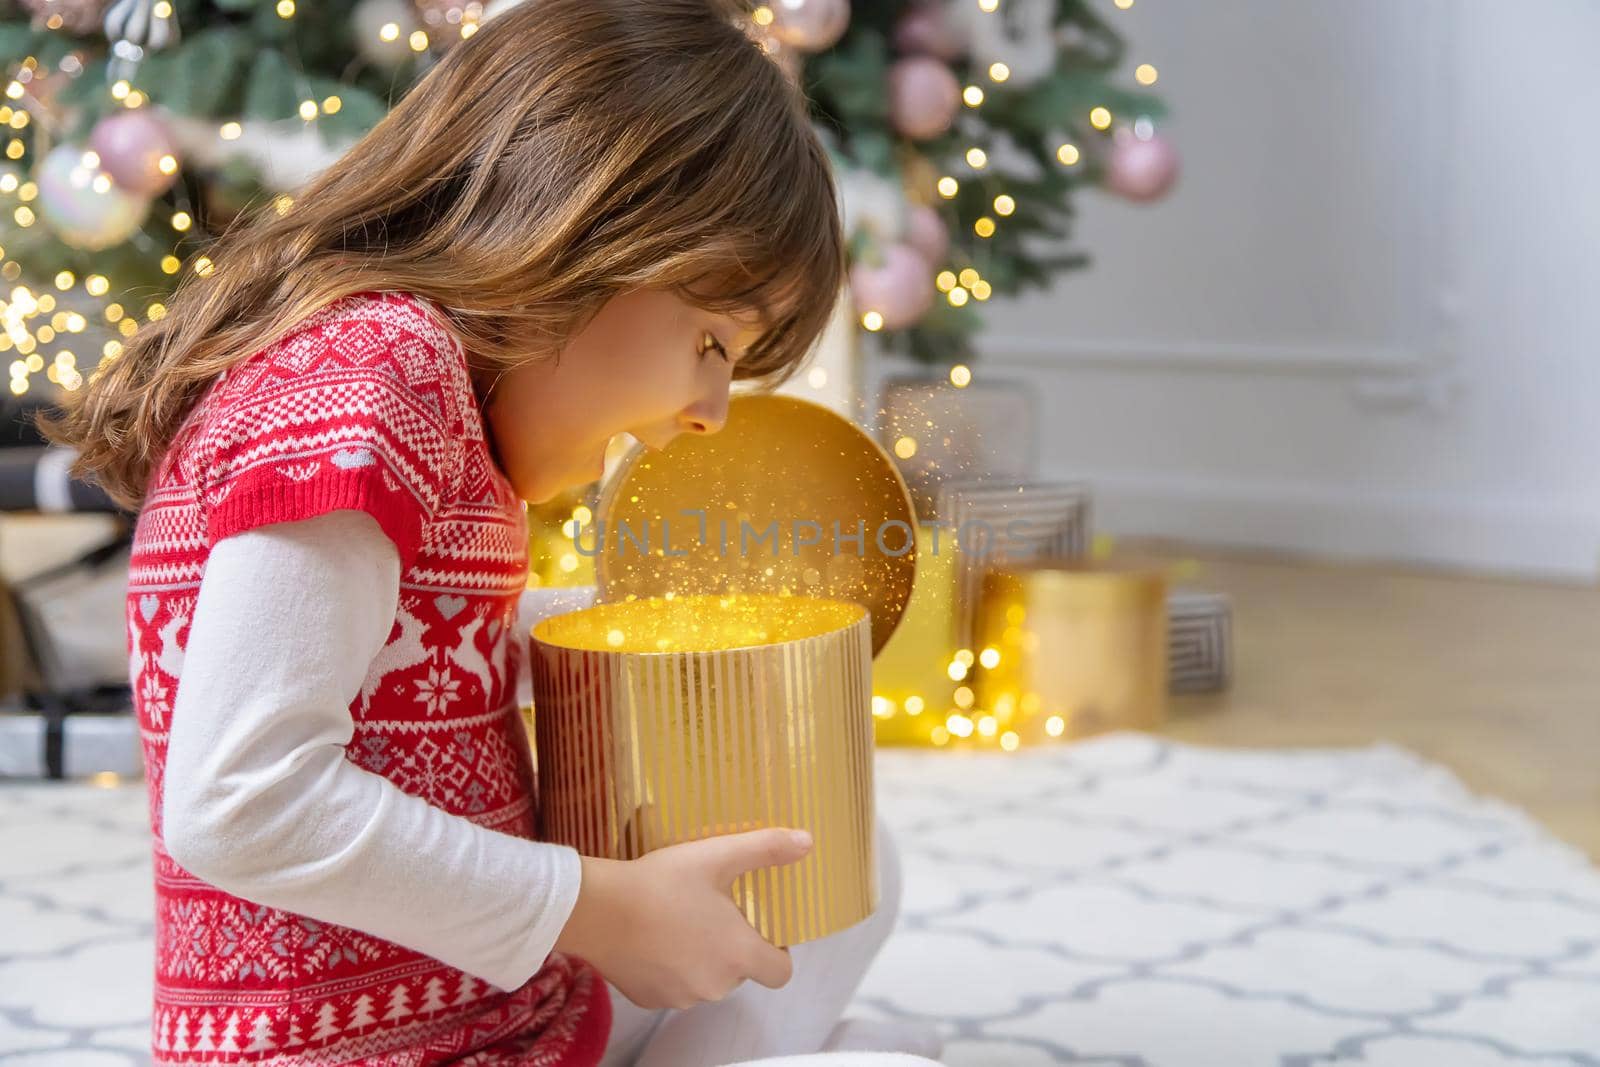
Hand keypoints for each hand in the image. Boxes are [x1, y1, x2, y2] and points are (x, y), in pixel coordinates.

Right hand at [553, 827, 812, 1009]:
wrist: (598, 909)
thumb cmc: (661, 882)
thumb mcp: (717, 856)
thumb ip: (765, 849)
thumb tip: (806, 842)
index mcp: (738, 955)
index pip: (780, 973)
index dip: (777, 952)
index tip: (760, 929)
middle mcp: (715, 985)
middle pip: (740, 974)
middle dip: (732, 949)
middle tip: (713, 913)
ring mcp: (681, 996)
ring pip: (705, 981)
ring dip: (701, 959)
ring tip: (680, 922)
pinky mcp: (650, 999)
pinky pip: (672, 987)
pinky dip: (670, 969)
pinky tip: (654, 939)